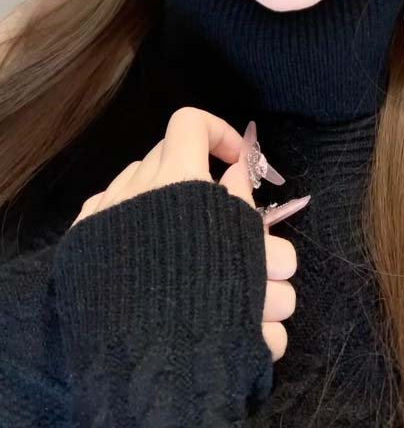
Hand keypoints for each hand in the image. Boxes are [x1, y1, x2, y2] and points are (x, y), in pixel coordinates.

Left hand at [70, 106, 297, 361]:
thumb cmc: (204, 299)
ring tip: (184, 239)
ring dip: (166, 202)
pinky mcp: (81, 240)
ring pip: (141, 184)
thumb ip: (239, 201)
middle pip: (171, 156)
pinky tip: (149, 255)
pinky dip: (133, 224)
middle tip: (218, 217)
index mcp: (176, 177)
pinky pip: (110, 212)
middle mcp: (136, 185)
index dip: (217, 134)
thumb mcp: (241, 249)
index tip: (238, 165)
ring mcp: (103, 211)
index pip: (191, 124)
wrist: (146, 361)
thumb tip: (233, 168)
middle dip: (199, 181)